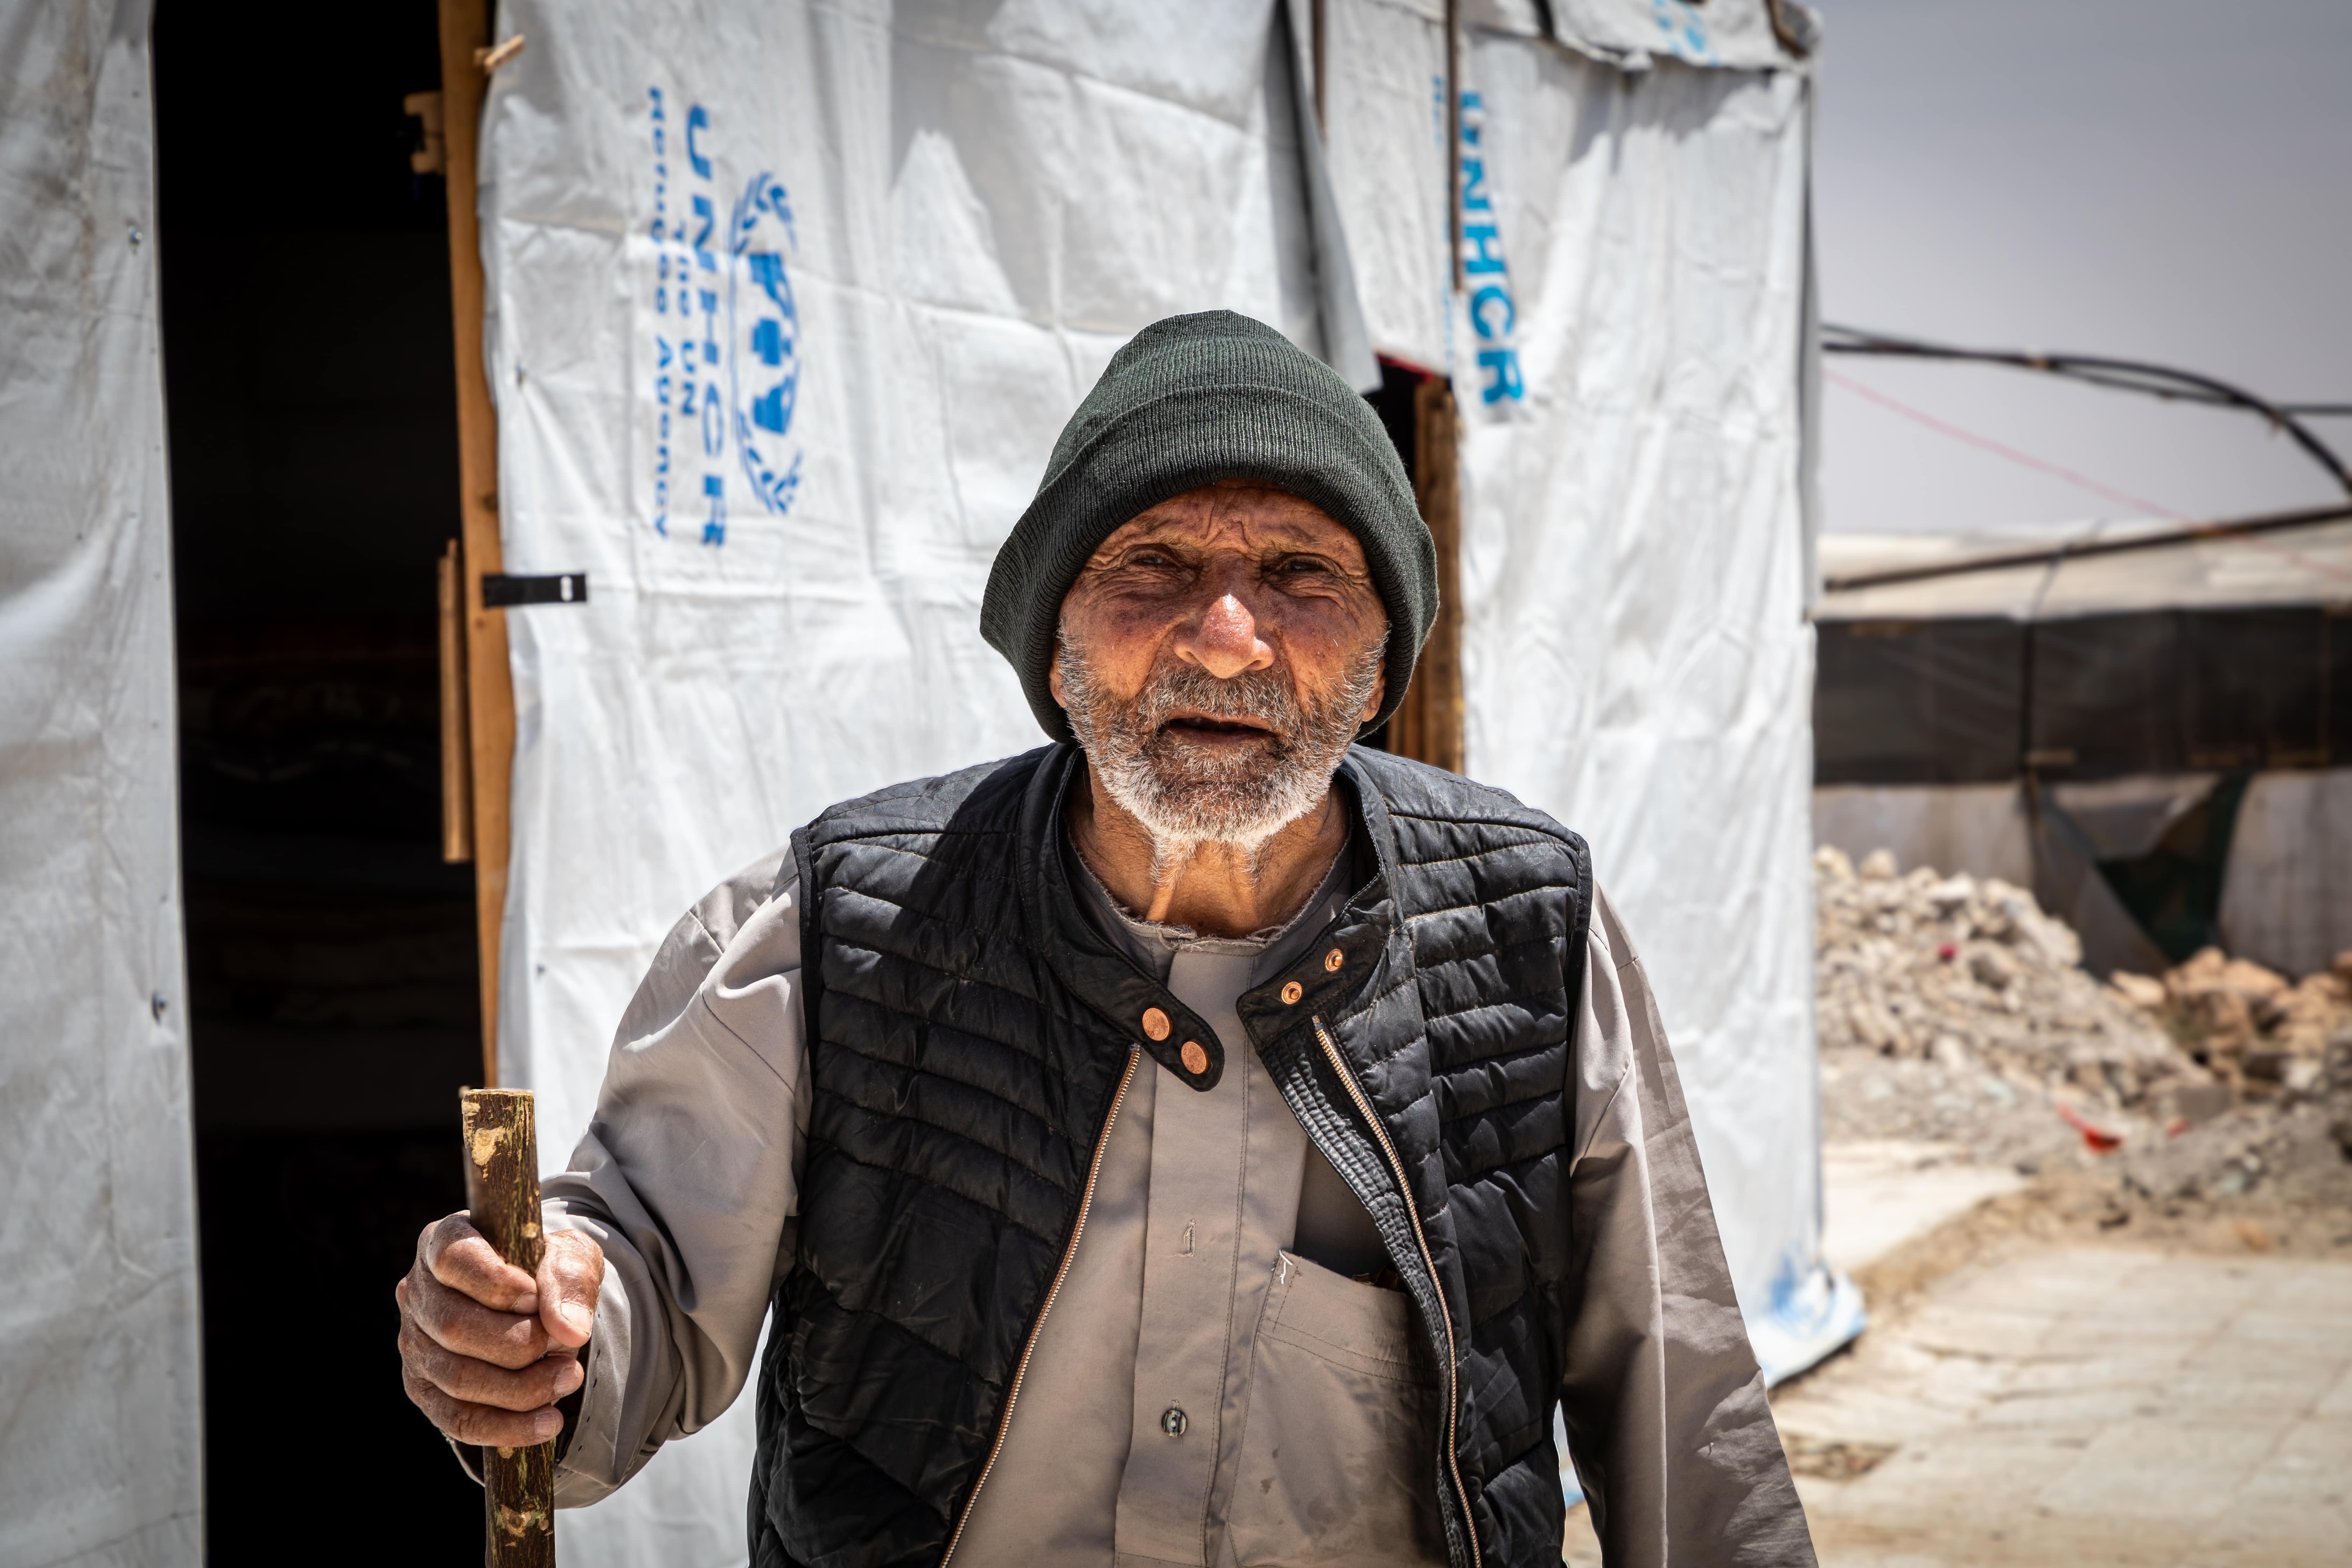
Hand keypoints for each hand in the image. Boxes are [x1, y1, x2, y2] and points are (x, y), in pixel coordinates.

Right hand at [396, 1212, 605, 1447]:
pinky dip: (506, 1426)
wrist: (539, 1304)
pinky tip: (548, 1422)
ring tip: (568, 1378)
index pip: (454, 1260)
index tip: (535, 1298)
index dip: (497, 1283)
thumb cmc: (547, 1270)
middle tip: (569, 1348)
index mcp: (445, 1241)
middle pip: (454, 1327)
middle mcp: (418, 1292)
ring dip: (521, 1388)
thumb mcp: (571, 1256)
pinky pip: (457, 1420)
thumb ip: (571, 1281)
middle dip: (519, 1345)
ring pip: (457, 1378)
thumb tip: (569, 1330)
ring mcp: (413, 1343)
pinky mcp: (423, 1388)